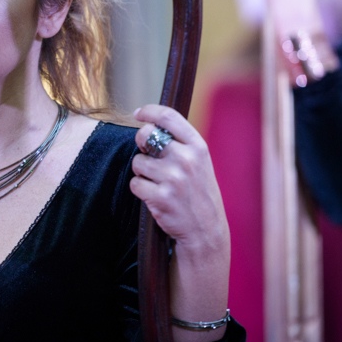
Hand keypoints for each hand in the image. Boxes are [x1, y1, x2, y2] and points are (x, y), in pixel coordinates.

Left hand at [131, 105, 228, 253]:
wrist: (206, 230)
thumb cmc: (198, 192)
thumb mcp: (199, 162)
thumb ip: (179, 143)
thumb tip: (148, 125)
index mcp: (198, 146)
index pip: (168, 117)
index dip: (149, 112)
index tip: (138, 113)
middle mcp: (186, 159)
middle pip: (146, 135)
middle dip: (141, 144)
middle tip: (149, 156)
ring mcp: (173, 178)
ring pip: (137, 162)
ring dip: (142, 172)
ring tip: (158, 182)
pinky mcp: (161, 197)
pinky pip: (135, 184)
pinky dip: (140, 189)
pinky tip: (155, 196)